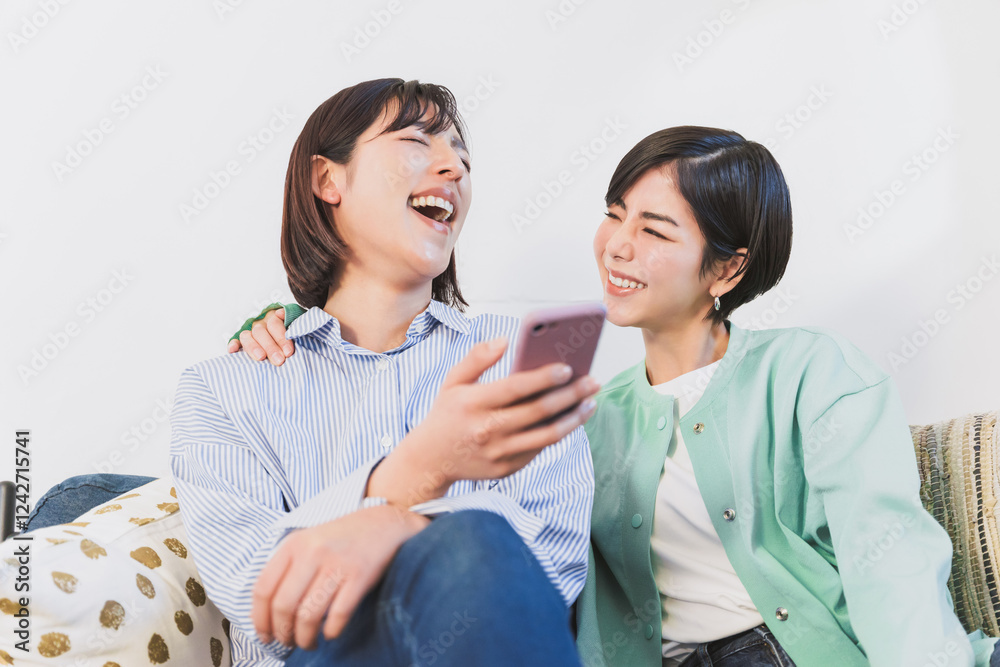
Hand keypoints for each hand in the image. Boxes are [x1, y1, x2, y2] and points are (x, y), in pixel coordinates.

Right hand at [228, 308, 294, 365]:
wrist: (286, 342)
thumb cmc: (294, 337)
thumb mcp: (298, 329)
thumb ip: (297, 327)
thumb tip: (290, 320)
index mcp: (275, 318)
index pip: (275, 324)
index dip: (281, 338)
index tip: (289, 352)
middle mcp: (262, 324)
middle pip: (261, 331)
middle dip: (270, 347)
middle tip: (279, 360)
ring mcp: (251, 333)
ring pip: (247, 336)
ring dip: (253, 347)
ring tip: (261, 357)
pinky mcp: (241, 342)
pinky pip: (235, 341)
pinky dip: (233, 344)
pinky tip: (233, 350)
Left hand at [251, 504, 428, 649]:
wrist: (385, 523)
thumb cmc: (344, 537)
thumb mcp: (309, 541)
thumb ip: (288, 568)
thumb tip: (267, 612)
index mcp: (294, 544)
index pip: (263, 588)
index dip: (259, 619)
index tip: (265, 635)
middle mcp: (312, 552)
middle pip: (283, 606)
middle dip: (282, 633)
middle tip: (287, 643)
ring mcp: (337, 563)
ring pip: (308, 615)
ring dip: (305, 638)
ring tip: (308, 643)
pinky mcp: (360, 575)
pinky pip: (338, 615)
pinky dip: (331, 631)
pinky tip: (330, 632)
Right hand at [367, 336, 599, 505]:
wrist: (431, 459)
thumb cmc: (448, 413)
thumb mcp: (453, 381)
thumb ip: (477, 358)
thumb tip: (505, 340)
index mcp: (473, 403)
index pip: (515, 388)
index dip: (543, 378)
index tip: (568, 367)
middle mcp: (487, 430)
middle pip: (538, 411)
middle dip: (570, 395)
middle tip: (593, 381)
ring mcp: (498, 453)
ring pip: (546, 435)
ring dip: (574, 418)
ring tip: (591, 402)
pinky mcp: (507, 468)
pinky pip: (540, 449)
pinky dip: (560, 433)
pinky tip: (573, 417)